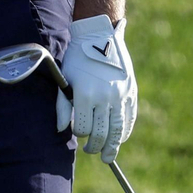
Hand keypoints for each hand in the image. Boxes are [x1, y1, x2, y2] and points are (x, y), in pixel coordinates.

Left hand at [56, 15, 137, 162]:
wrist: (99, 36)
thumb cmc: (78, 58)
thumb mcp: (66, 79)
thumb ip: (63, 106)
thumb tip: (61, 130)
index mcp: (84, 94)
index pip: (82, 128)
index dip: (79, 133)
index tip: (78, 131)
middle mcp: (104, 97)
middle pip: (101, 133)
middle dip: (95, 147)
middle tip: (92, 152)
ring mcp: (120, 95)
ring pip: (117, 130)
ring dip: (112, 147)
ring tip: (108, 157)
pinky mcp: (131, 92)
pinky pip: (129, 118)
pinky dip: (125, 132)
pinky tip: (119, 139)